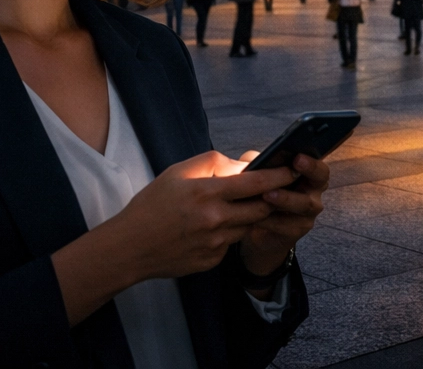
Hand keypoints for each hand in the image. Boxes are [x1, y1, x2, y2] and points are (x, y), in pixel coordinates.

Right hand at [53, 150, 294, 323]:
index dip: (280, 176)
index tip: (293, 169)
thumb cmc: (152, 205)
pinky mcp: (212, 260)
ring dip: (250, 216)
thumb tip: (243, 165)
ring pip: (249, 226)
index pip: (257, 183)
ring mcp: (215, 243)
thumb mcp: (178, 172)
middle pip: (262, 208)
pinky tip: (213, 228)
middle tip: (275, 189)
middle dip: (272, 198)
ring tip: (239, 207)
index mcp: (207, 193)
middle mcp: (215, 219)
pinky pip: (232, 243)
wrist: (129, 248)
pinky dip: (230, 233)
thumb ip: (214, 163)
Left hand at [236, 152, 330, 279]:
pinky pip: (287, 225)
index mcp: (309, 174)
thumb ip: (260, 163)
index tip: (298, 156)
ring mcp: (308, 213)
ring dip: (286, 198)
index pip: (319, 165)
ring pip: (304, 204)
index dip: (312, 161)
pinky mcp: (296, 231)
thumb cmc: (261, 191)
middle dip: (309, 171)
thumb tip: (255, 158)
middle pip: (320, 180)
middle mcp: (314, 192)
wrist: (256, 226)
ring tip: (267, 194)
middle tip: (294, 164)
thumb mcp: (258, 173)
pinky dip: (271, 220)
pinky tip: (256, 216)